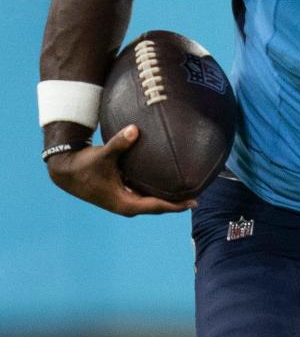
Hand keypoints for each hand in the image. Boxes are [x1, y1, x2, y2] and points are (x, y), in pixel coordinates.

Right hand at [45, 124, 191, 215]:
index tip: (193, 202)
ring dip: (167, 198)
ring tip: (187, 191)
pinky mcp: (121, 195)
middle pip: (158, 207)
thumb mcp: (103, 155)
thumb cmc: (84, 165)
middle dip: (176, 203)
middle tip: (197, 195)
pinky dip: (156, 191)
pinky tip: (168, 183)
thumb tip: (134, 129)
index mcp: (125, 203)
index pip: (157, 206)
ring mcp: (124, 202)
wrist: (65, 171)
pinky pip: (145, 195)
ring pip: (152, 202)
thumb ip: (120, 143)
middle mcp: (127, 206)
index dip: (176, 205)